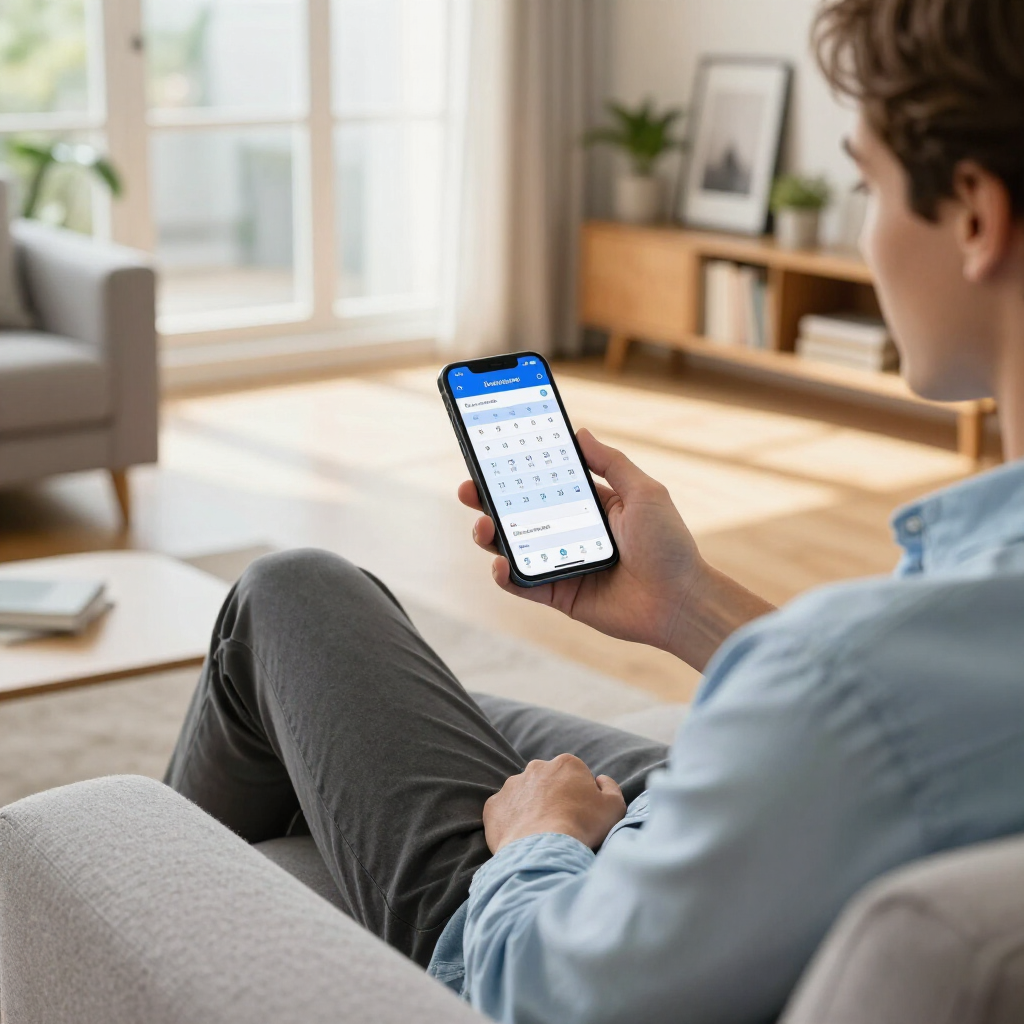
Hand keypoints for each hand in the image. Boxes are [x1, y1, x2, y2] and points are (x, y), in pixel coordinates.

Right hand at [459, 428, 773, 670]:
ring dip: (490, 535)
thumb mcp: (644, 492)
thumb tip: (579, 431)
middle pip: (519, 512)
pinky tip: (500, 564)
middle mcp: (570, 531)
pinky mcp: (558, 594)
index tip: (492, 453)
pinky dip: (505, 575)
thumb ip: (610, 463)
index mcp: (590, 505)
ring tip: (484, 525)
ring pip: (512, 546)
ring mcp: (561, 562)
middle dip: (489, 499)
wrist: (680, 601)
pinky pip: (522, 584)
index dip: (518, 470)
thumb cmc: (669, 544)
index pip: (545, 482)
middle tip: (469, 487)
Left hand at [483, 754, 625, 852]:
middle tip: (561, 825)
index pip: (576, 776)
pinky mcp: (493, 805)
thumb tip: (600, 780)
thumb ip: (610, 788)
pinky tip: (523, 838)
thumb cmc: (583, 826)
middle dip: (554, 798)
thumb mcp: (614, 807)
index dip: (581, 797)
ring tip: (541, 834)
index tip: (582, 816)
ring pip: (525, 795)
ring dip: (532, 808)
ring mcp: (512, 785)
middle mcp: (536, 767)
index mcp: (566, 763)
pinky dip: (512, 822)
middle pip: (549, 782)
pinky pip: (504, 812)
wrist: (544, 850)